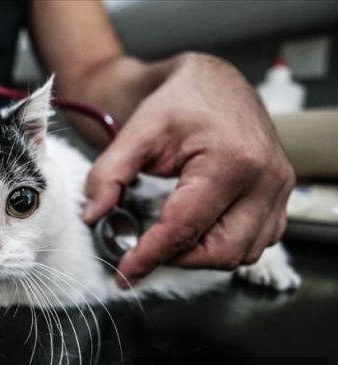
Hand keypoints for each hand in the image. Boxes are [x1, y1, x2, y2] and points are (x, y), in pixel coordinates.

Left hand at [83, 53, 294, 285]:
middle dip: (177, 259)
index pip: (185, 228)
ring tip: (168, 238)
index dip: (149, 255)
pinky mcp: (281, 193)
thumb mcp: (137, 131)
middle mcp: (265, 177)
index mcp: (231, 160)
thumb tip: (92, 215)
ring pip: (242, 253)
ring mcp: (279, 187)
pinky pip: (258, 240)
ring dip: (201, 256)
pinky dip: (225, 245)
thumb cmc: (179, 101)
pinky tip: (198, 231)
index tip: (124, 272)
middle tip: (144, 252)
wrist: (213, 81)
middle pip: (220, 251)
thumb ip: (109, 174)